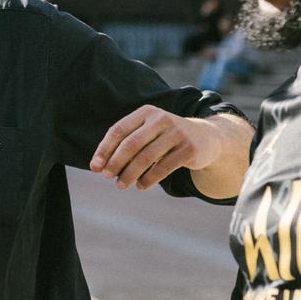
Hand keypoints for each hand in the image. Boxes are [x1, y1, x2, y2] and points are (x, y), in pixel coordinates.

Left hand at [91, 107, 222, 189]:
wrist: (205, 138)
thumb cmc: (166, 138)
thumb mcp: (148, 133)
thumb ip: (126, 144)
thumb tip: (98, 166)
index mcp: (146, 112)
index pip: (118, 130)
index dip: (104, 149)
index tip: (95, 167)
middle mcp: (161, 119)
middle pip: (131, 144)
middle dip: (116, 163)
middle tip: (108, 177)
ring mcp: (177, 133)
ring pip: (146, 157)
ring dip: (130, 174)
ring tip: (121, 185)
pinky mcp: (189, 148)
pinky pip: (164, 167)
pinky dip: (149, 179)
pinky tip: (141, 186)